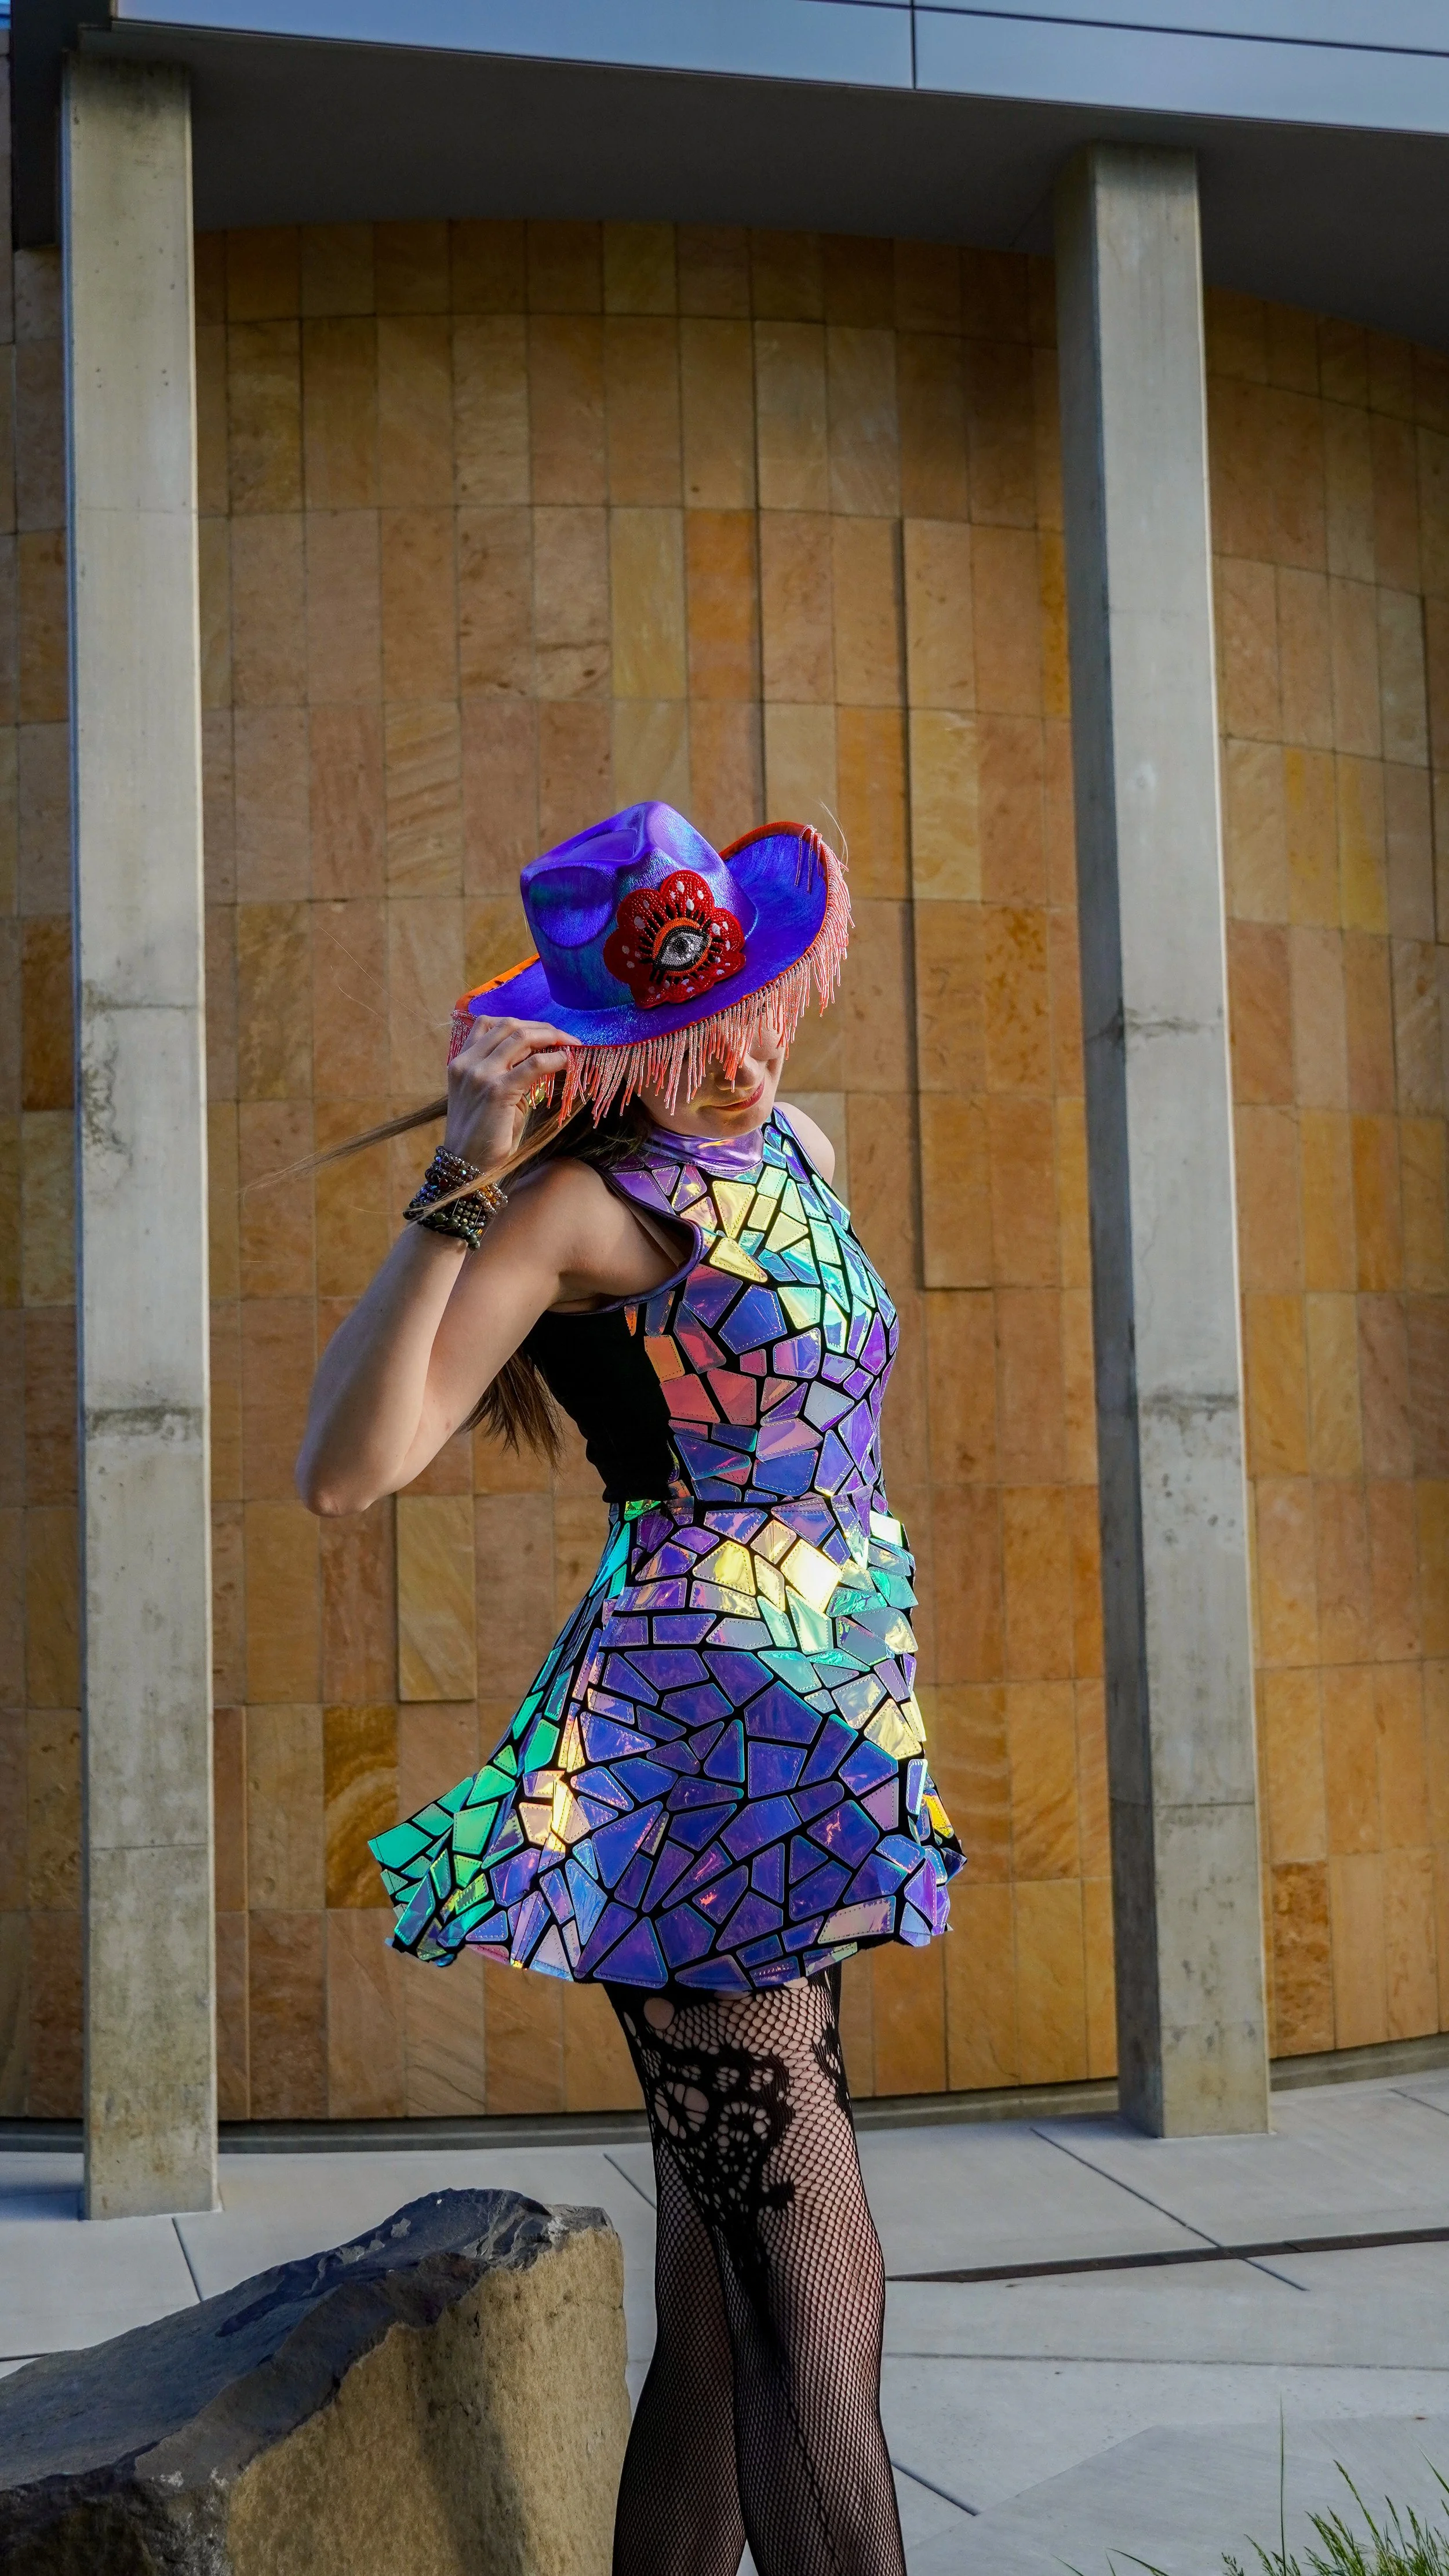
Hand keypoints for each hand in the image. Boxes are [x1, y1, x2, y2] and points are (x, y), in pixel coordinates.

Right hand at [443, 1016, 573, 1174]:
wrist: (467, 1165)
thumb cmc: (481, 1135)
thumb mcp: (490, 1095)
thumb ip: (506, 1072)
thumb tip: (540, 1057)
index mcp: (461, 1062)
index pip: (489, 1024)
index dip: (520, 1023)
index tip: (543, 1032)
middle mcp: (467, 1063)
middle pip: (508, 1026)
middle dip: (540, 1027)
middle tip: (564, 1036)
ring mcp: (480, 1074)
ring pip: (521, 1038)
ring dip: (550, 1037)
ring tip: (569, 1044)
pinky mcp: (497, 1090)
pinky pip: (533, 1065)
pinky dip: (553, 1059)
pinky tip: (566, 1062)